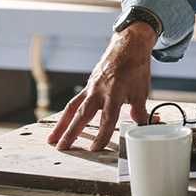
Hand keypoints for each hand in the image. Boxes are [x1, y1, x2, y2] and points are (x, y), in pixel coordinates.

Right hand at [47, 24, 156, 150]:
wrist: (129, 46)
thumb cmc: (136, 67)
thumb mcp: (142, 91)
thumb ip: (140, 111)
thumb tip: (144, 124)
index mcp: (115, 93)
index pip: (107, 119)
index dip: (102, 135)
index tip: (95, 148)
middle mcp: (99, 90)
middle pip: (82, 115)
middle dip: (71, 133)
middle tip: (61, 148)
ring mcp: (91, 87)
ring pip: (73, 107)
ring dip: (62, 124)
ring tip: (52, 138)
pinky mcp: (88, 85)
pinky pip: (75, 100)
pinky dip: (68, 112)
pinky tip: (63, 121)